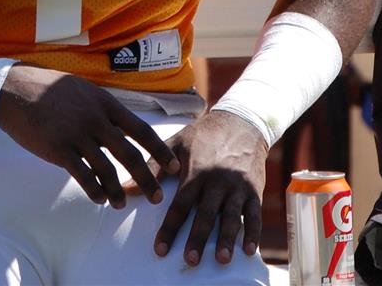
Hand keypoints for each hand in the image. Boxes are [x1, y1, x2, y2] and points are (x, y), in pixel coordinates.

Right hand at [0, 65, 179, 207]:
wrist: (15, 89)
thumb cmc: (49, 89)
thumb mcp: (84, 90)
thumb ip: (103, 108)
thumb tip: (121, 124)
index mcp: (105, 103)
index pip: (141, 129)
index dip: (160, 150)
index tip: (174, 167)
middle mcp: (96, 119)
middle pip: (130, 153)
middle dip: (147, 178)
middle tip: (157, 197)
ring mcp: (77, 134)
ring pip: (107, 169)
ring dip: (117, 190)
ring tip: (120, 204)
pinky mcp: (59, 149)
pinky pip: (83, 175)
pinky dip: (94, 190)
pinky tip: (99, 198)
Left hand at [128, 110, 266, 267]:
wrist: (241, 121)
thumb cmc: (203, 134)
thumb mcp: (177, 143)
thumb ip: (153, 166)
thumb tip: (127, 188)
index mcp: (195, 171)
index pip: (179, 205)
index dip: (170, 228)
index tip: (160, 249)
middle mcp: (216, 181)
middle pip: (205, 213)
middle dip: (198, 238)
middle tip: (190, 259)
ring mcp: (237, 186)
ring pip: (232, 216)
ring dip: (227, 238)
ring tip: (221, 259)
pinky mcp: (254, 190)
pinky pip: (255, 214)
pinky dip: (253, 233)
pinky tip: (249, 251)